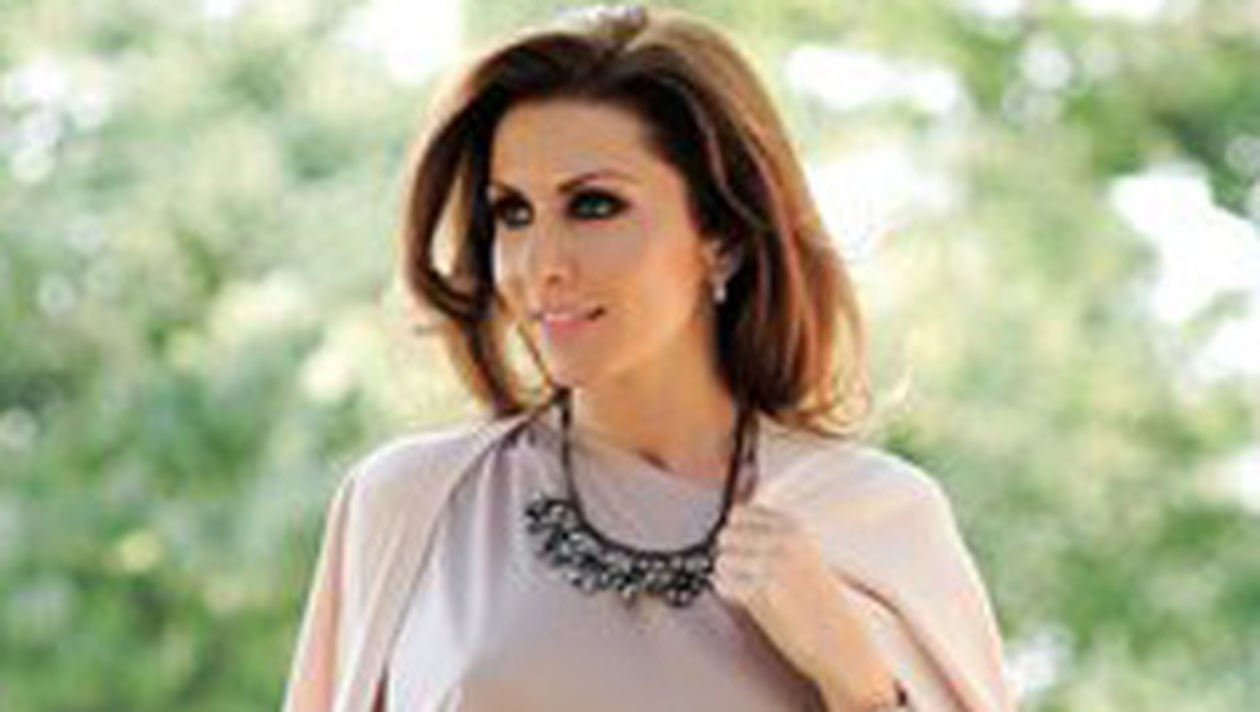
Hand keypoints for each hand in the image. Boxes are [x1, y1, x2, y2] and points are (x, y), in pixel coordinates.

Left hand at [713, 502, 898, 708]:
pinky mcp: (761, 592)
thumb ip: (769, 536)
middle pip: (725, 535)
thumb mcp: (803, 553)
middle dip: (730, 554)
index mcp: (794, 526)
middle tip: (748, 573)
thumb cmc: (818, 599)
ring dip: (729, 576)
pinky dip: (728, 593)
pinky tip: (748, 602)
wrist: (839, 638)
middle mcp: (783, 540)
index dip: (737, 535)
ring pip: (720, 560)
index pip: (739, 514)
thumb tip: (724, 531)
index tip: (747, 550)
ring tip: (751, 589)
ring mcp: (772, 564)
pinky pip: (721, 583)